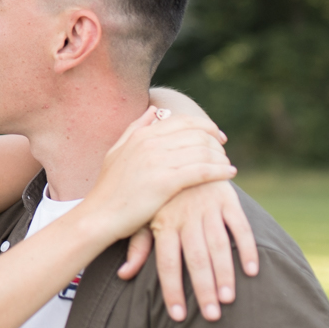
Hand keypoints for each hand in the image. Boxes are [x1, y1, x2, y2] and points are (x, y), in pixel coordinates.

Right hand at [83, 108, 236, 241]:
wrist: (98, 217)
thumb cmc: (109, 190)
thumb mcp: (116, 152)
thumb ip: (135, 129)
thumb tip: (153, 110)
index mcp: (141, 135)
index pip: (183, 120)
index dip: (205, 125)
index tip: (217, 135)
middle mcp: (150, 143)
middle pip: (196, 133)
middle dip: (215, 141)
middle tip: (224, 150)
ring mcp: (157, 162)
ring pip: (202, 150)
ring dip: (220, 156)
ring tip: (228, 164)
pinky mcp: (165, 182)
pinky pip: (202, 170)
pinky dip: (219, 170)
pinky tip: (230, 174)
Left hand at [117, 180, 258, 321]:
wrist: (183, 153)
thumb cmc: (161, 195)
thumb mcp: (144, 216)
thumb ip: (138, 246)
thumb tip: (124, 275)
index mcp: (163, 222)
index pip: (167, 263)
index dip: (172, 290)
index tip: (178, 316)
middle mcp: (185, 216)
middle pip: (195, 259)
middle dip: (203, 289)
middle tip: (211, 316)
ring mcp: (207, 206)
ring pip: (218, 246)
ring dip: (225, 274)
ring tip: (228, 300)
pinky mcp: (227, 199)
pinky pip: (239, 226)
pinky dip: (247, 248)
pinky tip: (252, 271)